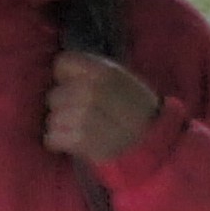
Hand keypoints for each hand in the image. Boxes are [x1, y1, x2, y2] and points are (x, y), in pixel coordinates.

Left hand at [41, 47, 159, 165]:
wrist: (155, 146)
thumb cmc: (138, 113)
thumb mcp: (124, 81)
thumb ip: (94, 73)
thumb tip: (60, 71)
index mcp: (106, 72)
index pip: (63, 64)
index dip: (64, 77)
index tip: (72, 86)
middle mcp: (96, 91)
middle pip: (55, 95)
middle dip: (61, 107)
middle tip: (73, 115)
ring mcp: (90, 117)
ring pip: (54, 118)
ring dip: (59, 126)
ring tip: (73, 130)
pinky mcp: (85, 142)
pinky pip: (54, 138)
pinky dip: (57, 142)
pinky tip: (67, 143)